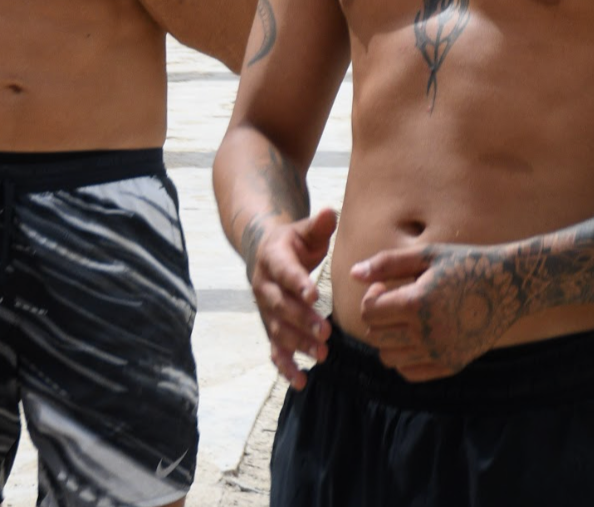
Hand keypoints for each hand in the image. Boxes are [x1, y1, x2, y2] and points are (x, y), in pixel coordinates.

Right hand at [248, 207, 336, 389]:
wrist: (265, 253)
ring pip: (278, 330)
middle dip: (302, 321)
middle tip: (326, 333)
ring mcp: (265, 309)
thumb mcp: (305, 229)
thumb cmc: (295, 241)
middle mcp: (264, 286)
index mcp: (273, 258)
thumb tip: (329, 211)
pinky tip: (301, 382)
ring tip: (322, 355)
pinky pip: (274, 349)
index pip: (284, 272)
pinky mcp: (270, 326)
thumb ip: (319, 224)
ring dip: (298, 344)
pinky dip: (285, 367)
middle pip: (280, 306)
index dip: (297, 283)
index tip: (313, 296)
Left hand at [353, 242, 519, 381]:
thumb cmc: (464, 263)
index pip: (369, 312)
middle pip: (376, 337)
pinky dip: (404, 357)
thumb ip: (386, 264)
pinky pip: (410, 373)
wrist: (509, 286)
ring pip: (389, 358)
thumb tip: (353, 274)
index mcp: (416, 303)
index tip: (384, 285)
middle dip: (377, 317)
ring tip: (405, 318)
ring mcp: (439, 353)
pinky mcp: (451, 365)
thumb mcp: (426, 255)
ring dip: (388, 339)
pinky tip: (416, 335)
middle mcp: (426, 334)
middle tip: (394, 299)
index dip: (371, 296)